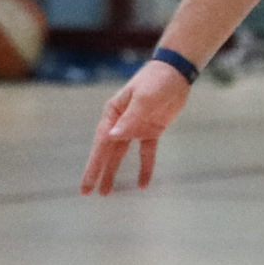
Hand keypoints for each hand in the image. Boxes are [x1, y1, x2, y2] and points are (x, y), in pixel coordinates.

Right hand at [81, 60, 192, 193]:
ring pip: (121, 155)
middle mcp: (120, 122)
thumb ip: (130, 119)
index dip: (94, 165)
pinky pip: (146, 153)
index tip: (87, 183)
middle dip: (97, 172)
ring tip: (106, 192)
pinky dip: (145, 168)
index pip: (102, 143)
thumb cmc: (156, 80)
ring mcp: (135, 127)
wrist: (176, 71)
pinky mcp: (150, 130)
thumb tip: (112, 137)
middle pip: (107, 152)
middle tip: (87, 193)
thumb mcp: (145, 99)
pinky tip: (143, 184)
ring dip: (113, 172)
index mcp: (113, 113)